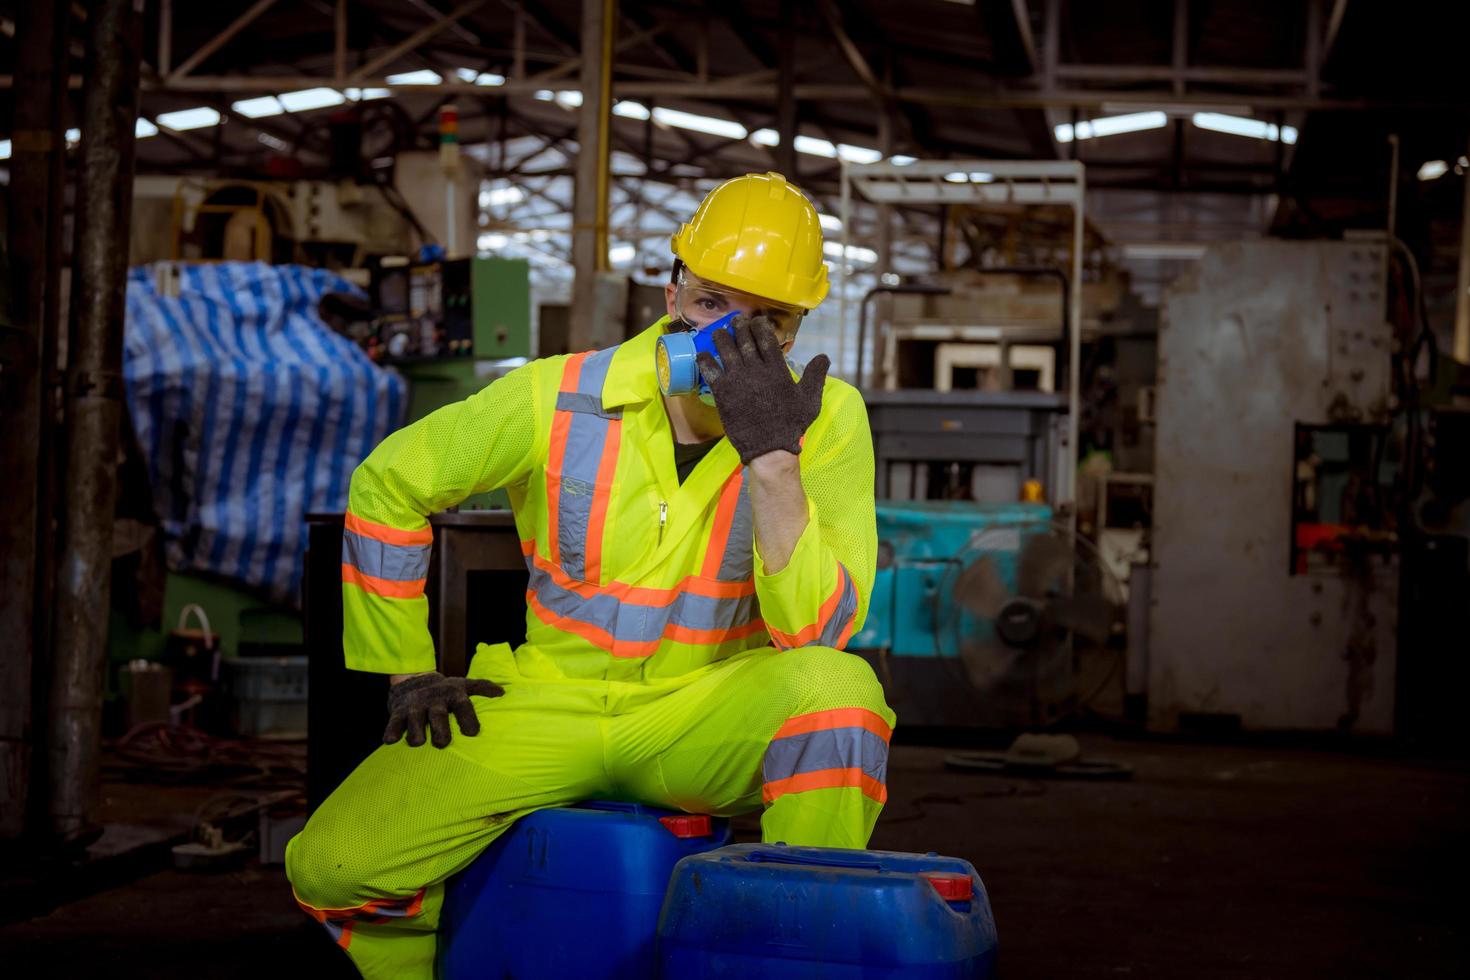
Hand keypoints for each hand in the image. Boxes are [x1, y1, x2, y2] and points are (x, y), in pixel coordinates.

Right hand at [383, 672, 504, 748]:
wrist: (413, 679)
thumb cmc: (444, 690)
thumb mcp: (464, 685)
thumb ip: (483, 688)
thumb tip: (502, 693)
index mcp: (453, 695)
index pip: (463, 706)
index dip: (468, 718)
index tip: (472, 733)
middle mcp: (434, 701)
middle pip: (438, 716)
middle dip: (440, 730)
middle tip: (443, 743)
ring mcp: (416, 707)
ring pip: (415, 722)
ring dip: (416, 734)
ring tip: (418, 742)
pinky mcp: (398, 712)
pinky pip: (394, 723)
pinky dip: (391, 732)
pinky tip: (390, 741)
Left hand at [696, 315, 829, 464]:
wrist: (769, 447)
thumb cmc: (791, 424)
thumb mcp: (810, 399)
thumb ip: (815, 376)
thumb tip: (824, 357)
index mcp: (776, 369)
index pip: (766, 338)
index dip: (760, 326)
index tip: (757, 320)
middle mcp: (756, 369)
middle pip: (744, 339)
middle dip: (740, 326)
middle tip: (736, 321)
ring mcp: (737, 379)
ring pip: (725, 349)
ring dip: (721, 337)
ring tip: (718, 332)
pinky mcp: (723, 392)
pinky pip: (710, 369)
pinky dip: (705, 359)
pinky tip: (702, 354)